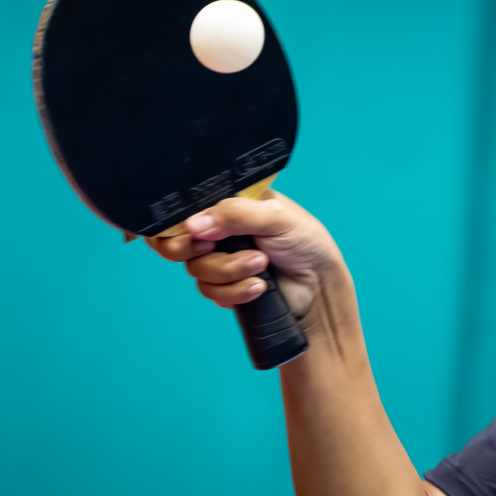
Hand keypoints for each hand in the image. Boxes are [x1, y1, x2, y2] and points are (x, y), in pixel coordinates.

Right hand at [143, 190, 343, 322]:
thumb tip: (194, 224)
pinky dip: (235, 291)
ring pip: (196, 269)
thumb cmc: (306, 243)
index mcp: (228, 204)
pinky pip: (210, 291)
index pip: (185, 208)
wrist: (319, 286)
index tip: (198, 234)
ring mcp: (220, 259)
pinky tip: (260, 286)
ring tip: (262, 264)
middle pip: (177, 242)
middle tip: (215, 249)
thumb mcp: (276, 217)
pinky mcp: (224, 285)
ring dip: (230, 270)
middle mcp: (218, 230)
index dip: (180, 224)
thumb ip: (236, 214)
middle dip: (197, 250)